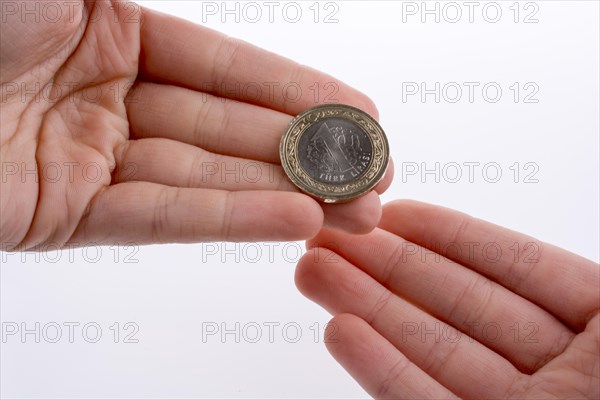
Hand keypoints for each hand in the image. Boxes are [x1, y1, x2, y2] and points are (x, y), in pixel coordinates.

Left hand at [0, 1, 391, 249]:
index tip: (362, 116)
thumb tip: (228, 14)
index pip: (228, 68)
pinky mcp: (60, 215)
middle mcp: (105, 92)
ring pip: (206, 177)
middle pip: (229, 129)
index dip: (301, 92)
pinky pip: (159, 215)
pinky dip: (228, 220)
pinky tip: (294, 221)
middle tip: (378, 174)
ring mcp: (86, 157)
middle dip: (309, 153)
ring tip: (357, 207)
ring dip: (285, 193)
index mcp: (111, 26)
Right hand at [296, 200, 598, 398]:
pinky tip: (343, 332)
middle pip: (461, 307)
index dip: (451, 236)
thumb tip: (524, 253)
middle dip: (390, 268)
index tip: (395, 213)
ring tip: (316, 274)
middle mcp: (563, 376)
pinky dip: (384, 373)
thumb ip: (579, 287)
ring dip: (369, 310)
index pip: (517, 270)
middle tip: (331, 239)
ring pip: (435, 355)